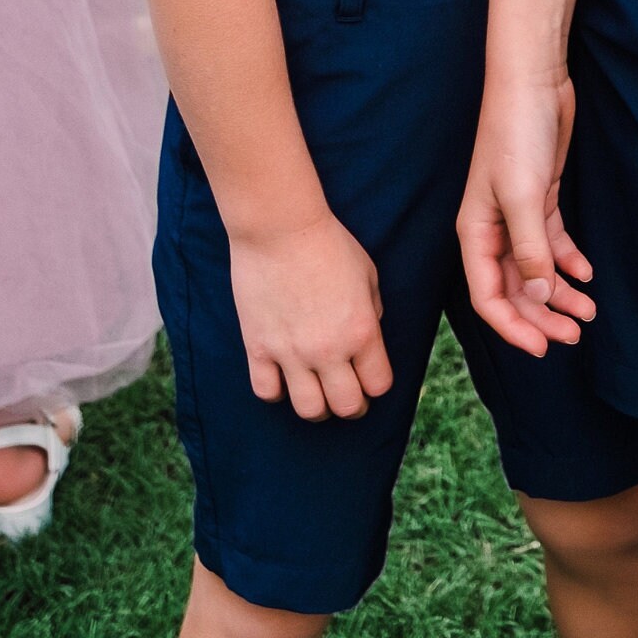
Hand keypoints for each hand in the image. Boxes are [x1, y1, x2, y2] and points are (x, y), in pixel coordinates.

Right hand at [229, 208, 392, 418]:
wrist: (279, 227)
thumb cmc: (328, 243)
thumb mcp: (367, 274)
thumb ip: (372, 311)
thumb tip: (367, 335)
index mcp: (362, 331)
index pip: (379, 385)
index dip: (376, 385)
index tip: (370, 377)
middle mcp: (329, 350)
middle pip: (347, 407)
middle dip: (352, 406)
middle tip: (346, 394)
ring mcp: (291, 352)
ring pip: (309, 410)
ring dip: (317, 407)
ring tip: (316, 393)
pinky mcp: (258, 347)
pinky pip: (267, 391)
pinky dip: (277, 391)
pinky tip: (283, 377)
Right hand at [457, 78, 594, 355]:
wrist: (534, 82)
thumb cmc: (517, 133)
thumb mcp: (523, 196)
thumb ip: (530, 249)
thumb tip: (539, 297)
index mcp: (475, 233)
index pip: (488, 297)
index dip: (514, 327)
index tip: (544, 349)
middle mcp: (492, 230)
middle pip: (514, 289)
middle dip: (543, 317)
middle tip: (576, 336)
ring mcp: (517, 216)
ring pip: (536, 270)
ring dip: (560, 293)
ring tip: (589, 312)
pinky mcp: (540, 199)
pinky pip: (552, 244)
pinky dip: (569, 262)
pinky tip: (587, 274)